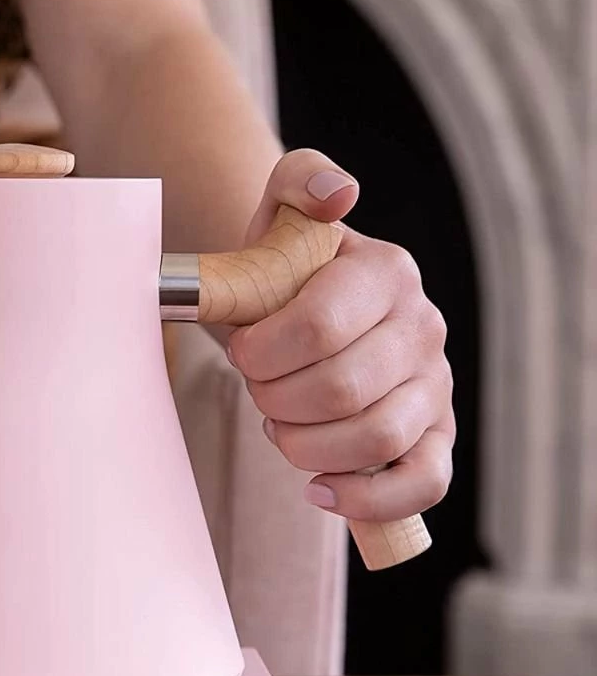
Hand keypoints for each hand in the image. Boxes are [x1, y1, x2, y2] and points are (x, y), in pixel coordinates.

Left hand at [225, 149, 453, 521]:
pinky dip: (367, 497)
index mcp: (386, 272)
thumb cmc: (281, 266)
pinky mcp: (436, 436)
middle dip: (276, 398)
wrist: (294, 304)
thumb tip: (338, 192)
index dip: (262, 353)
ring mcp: (435, 385)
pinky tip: (319, 490)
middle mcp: (423, 327)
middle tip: (257, 386)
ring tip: (279, 425)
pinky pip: (422, 483)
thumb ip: (301, 179)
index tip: (240, 350)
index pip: (318, 327)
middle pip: (341, 389)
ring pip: (375, 438)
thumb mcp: (280, 210)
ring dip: (305, 445)